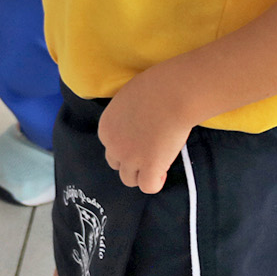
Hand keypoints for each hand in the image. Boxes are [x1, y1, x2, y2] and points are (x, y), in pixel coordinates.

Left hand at [96, 66, 195, 194]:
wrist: (170, 94)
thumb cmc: (154, 88)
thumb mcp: (127, 100)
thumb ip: (125, 118)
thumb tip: (135, 125)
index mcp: (106, 127)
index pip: (111, 146)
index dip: (127, 145)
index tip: (143, 138)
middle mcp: (113, 145)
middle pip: (117, 164)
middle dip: (131, 161)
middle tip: (150, 151)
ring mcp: (130, 158)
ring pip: (129, 179)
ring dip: (141, 173)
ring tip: (158, 161)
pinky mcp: (149, 167)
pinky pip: (148, 187)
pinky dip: (155, 182)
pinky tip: (163, 170)